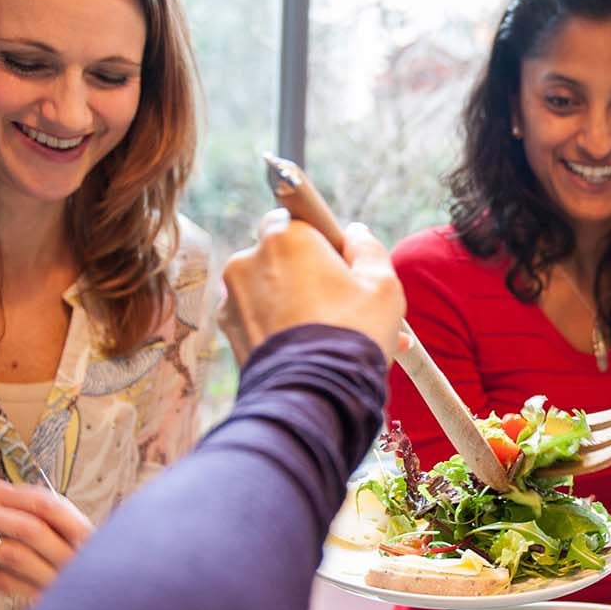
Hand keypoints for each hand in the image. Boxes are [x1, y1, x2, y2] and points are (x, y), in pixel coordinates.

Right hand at [0, 481, 94, 609]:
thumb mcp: (0, 524)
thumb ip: (37, 523)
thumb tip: (93, 541)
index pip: (44, 502)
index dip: (75, 524)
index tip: (101, 545)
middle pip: (33, 528)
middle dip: (66, 553)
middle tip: (89, 572)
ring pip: (18, 556)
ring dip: (50, 576)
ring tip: (71, 589)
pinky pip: (2, 581)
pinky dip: (30, 592)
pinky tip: (46, 601)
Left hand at [219, 210, 405, 362]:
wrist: (313, 394)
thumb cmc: (353, 334)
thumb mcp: (382, 286)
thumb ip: (369, 249)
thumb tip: (356, 233)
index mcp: (286, 237)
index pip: (294, 215)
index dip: (318, 239)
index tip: (336, 261)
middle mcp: (249, 259)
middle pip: (278, 254)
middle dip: (303, 272)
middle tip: (338, 301)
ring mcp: (232, 296)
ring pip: (266, 288)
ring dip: (291, 302)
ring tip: (329, 334)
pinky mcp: (227, 330)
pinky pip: (255, 317)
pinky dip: (277, 327)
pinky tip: (310, 349)